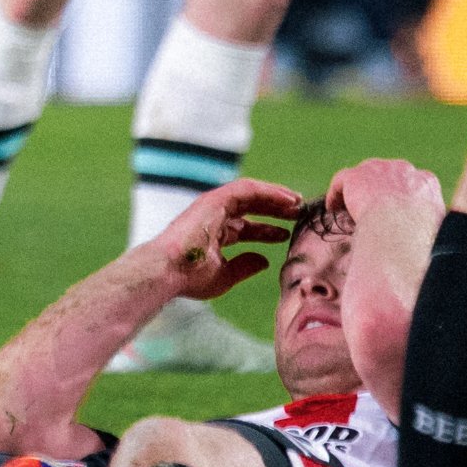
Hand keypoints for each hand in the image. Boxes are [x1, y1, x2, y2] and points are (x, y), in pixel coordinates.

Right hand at [145, 175, 304, 301]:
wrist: (168, 270)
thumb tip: (264, 261)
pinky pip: (248, 189)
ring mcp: (214, 206)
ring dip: (276, 197)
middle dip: (275, 210)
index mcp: (214, 235)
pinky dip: (269, 192)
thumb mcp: (224, 276)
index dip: (267, 229)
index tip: (286, 233)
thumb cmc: (190, 277)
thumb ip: (244, 267)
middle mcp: (214, 217)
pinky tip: (288, 199)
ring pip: (251, 194)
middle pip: (251, 208)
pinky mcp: (216, 198)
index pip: (245, 228)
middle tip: (298, 214)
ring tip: (298, 203)